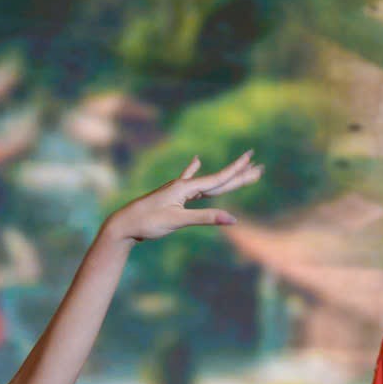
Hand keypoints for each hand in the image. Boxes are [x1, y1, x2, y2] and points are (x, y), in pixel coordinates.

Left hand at [104, 152, 262, 241]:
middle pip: (218, 179)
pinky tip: (197, 160)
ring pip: (208, 181)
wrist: (124, 224)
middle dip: (239, 174)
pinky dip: (194, 170)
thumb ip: (206, 217)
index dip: (237, 171)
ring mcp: (178, 190)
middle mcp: (184, 186)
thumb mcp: (178, 221)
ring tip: (240, 166)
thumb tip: (233, 219)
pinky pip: (188, 180)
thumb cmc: (148, 222)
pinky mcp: (173, 196)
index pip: (218, 179)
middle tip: (259, 166)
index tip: (252, 159)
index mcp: (186, 188)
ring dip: (225, 175)